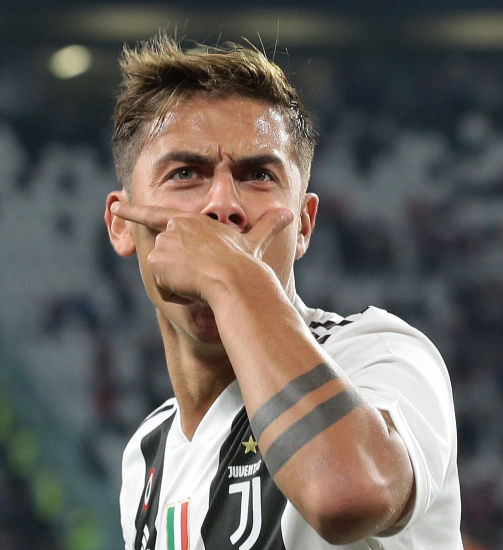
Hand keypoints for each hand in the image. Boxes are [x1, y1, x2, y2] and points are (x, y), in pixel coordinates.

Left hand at [110, 202, 293, 303]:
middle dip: (183, 273)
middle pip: (168, 258)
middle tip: (204, 275)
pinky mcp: (158, 263)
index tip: (117, 207)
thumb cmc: (246, 262)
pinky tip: (193, 289)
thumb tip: (290, 213)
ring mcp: (164, 245)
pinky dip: (178, 295)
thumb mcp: (256, 242)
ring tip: (203, 282)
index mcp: (192, 220)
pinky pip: (165, 289)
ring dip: (183, 284)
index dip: (134, 211)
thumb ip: (268, 227)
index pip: (157, 214)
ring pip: (168, 275)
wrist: (234, 279)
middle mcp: (173, 228)